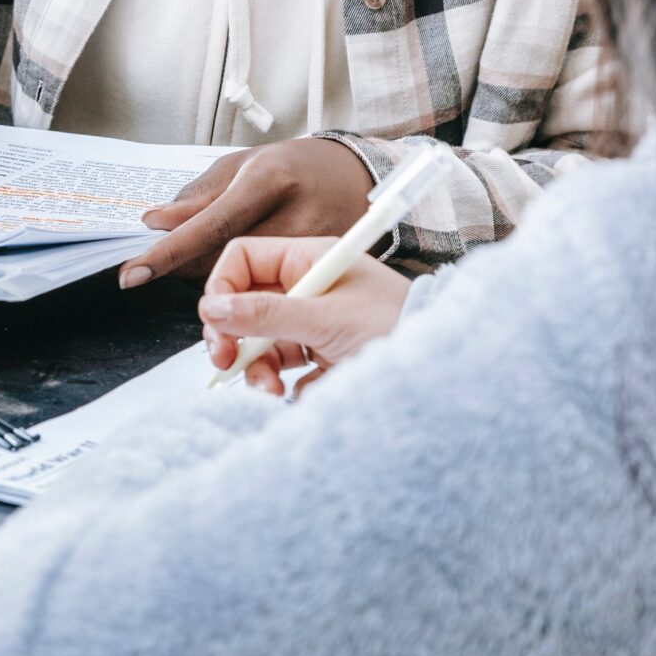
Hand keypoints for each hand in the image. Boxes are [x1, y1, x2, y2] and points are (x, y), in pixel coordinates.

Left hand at [121, 139, 374, 288]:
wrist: (353, 175)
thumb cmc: (291, 165)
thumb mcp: (240, 165)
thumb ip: (196, 198)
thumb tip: (154, 223)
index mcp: (268, 179)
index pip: (210, 225)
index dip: (169, 253)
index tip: (132, 273)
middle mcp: (295, 214)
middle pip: (225, 262)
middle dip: (187, 268)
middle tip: (168, 262)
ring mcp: (315, 247)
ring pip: (246, 283)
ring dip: (216, 281)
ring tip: (212, 262)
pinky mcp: (325, 269)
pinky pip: (271, 292)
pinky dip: (248, 289)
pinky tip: (244, 274)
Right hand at [198, 238, 410, 396]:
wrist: (443, 369)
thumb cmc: (397, 327)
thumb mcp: (326, 318)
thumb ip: (267, 314)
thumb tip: (212, 308)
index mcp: (310, 260)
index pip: (244, 260)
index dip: (223, 289)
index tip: (218, 323)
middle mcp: (309, 288)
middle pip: (246, 305)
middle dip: (232, 336)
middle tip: (227, 363)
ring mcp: (315, 323)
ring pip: (261, 343)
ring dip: (257, 369)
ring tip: (271, 390)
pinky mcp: (323, 358)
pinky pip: (284, 371)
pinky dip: (281, 385)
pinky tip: (294, 394)